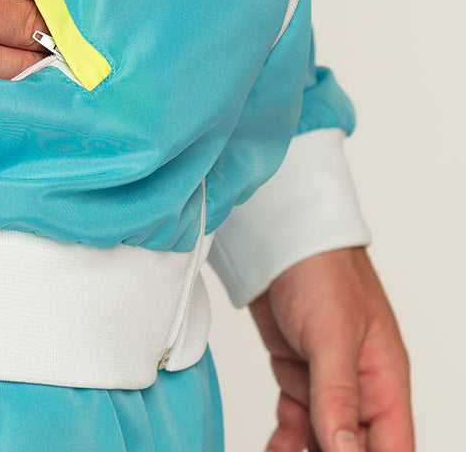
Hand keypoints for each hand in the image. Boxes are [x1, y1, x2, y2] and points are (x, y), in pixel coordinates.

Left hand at [249, 247, 412, 451]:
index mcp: (384, 380)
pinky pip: (297, 419)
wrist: (278, 235)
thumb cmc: (319, 269)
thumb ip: (338, 395)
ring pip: (323, 438)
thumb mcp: (332, 335)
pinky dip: (285, 438)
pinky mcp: (296, 371)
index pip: (392, 447)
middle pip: (356, 447)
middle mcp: (360, 386)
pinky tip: (274, 449)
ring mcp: (326, 379)